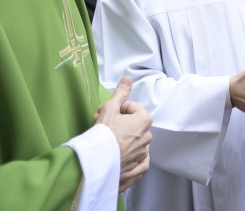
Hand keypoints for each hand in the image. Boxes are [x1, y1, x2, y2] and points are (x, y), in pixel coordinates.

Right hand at [94, 76, 152, 191]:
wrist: (97, 162)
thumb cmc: (104, 133)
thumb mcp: (110, 108)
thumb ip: (121, 93)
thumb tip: (128, 79)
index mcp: (145, 120)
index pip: (130, 107)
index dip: (115, 109)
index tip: (104, 113)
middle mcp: (148, 136)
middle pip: (131, 123)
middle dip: (117, 122)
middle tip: (101, 124)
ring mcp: (143, 152)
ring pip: (133, 140)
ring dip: (121, 137)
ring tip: (105, 139)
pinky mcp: (137, 166)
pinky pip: (136, 158)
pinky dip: (128, 156)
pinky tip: (117, 154)